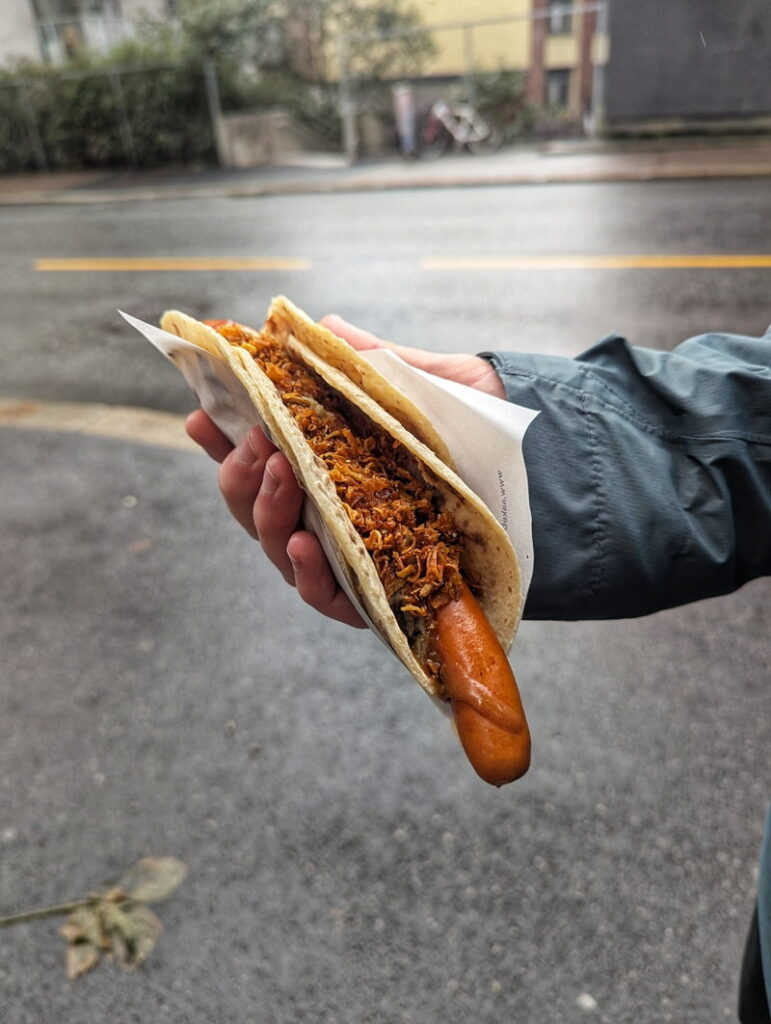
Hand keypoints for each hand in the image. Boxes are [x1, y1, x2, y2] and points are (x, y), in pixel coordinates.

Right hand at [185, 315, 504, 628]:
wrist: (556, 478)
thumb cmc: (491, 434)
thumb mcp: (432, 385)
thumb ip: (373, 361)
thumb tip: (320, 324)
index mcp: (334, 468)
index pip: (262, 456)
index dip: (222, 438)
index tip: (197, 411)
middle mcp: (333, 515)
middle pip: (256, 504)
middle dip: (239, 471)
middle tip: (252, 438)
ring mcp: (351, 558)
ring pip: (278, 546)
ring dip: (264, 510)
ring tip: (275, 469)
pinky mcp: (377, 598)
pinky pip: (324, 594)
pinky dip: (306, 570)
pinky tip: (301, 541)